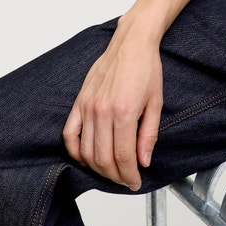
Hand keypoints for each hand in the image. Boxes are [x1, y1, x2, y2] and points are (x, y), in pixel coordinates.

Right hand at [62, 25, 162, 189]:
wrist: (131, 43)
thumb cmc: (146, 68)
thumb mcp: (156, 102)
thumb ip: (149, 134)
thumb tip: (143, 161)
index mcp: (125, 111)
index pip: (123, 156)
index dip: (129, 175)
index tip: (135, 182)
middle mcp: (102, 111)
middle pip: (103, 158)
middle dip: (115, 176)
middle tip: (125, 179)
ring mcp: (88, 107)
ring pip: (86, 151)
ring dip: (98, 168)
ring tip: (111, 171)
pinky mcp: (79, 102)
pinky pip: (70, 135)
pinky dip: (75, 152)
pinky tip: (86, 158)